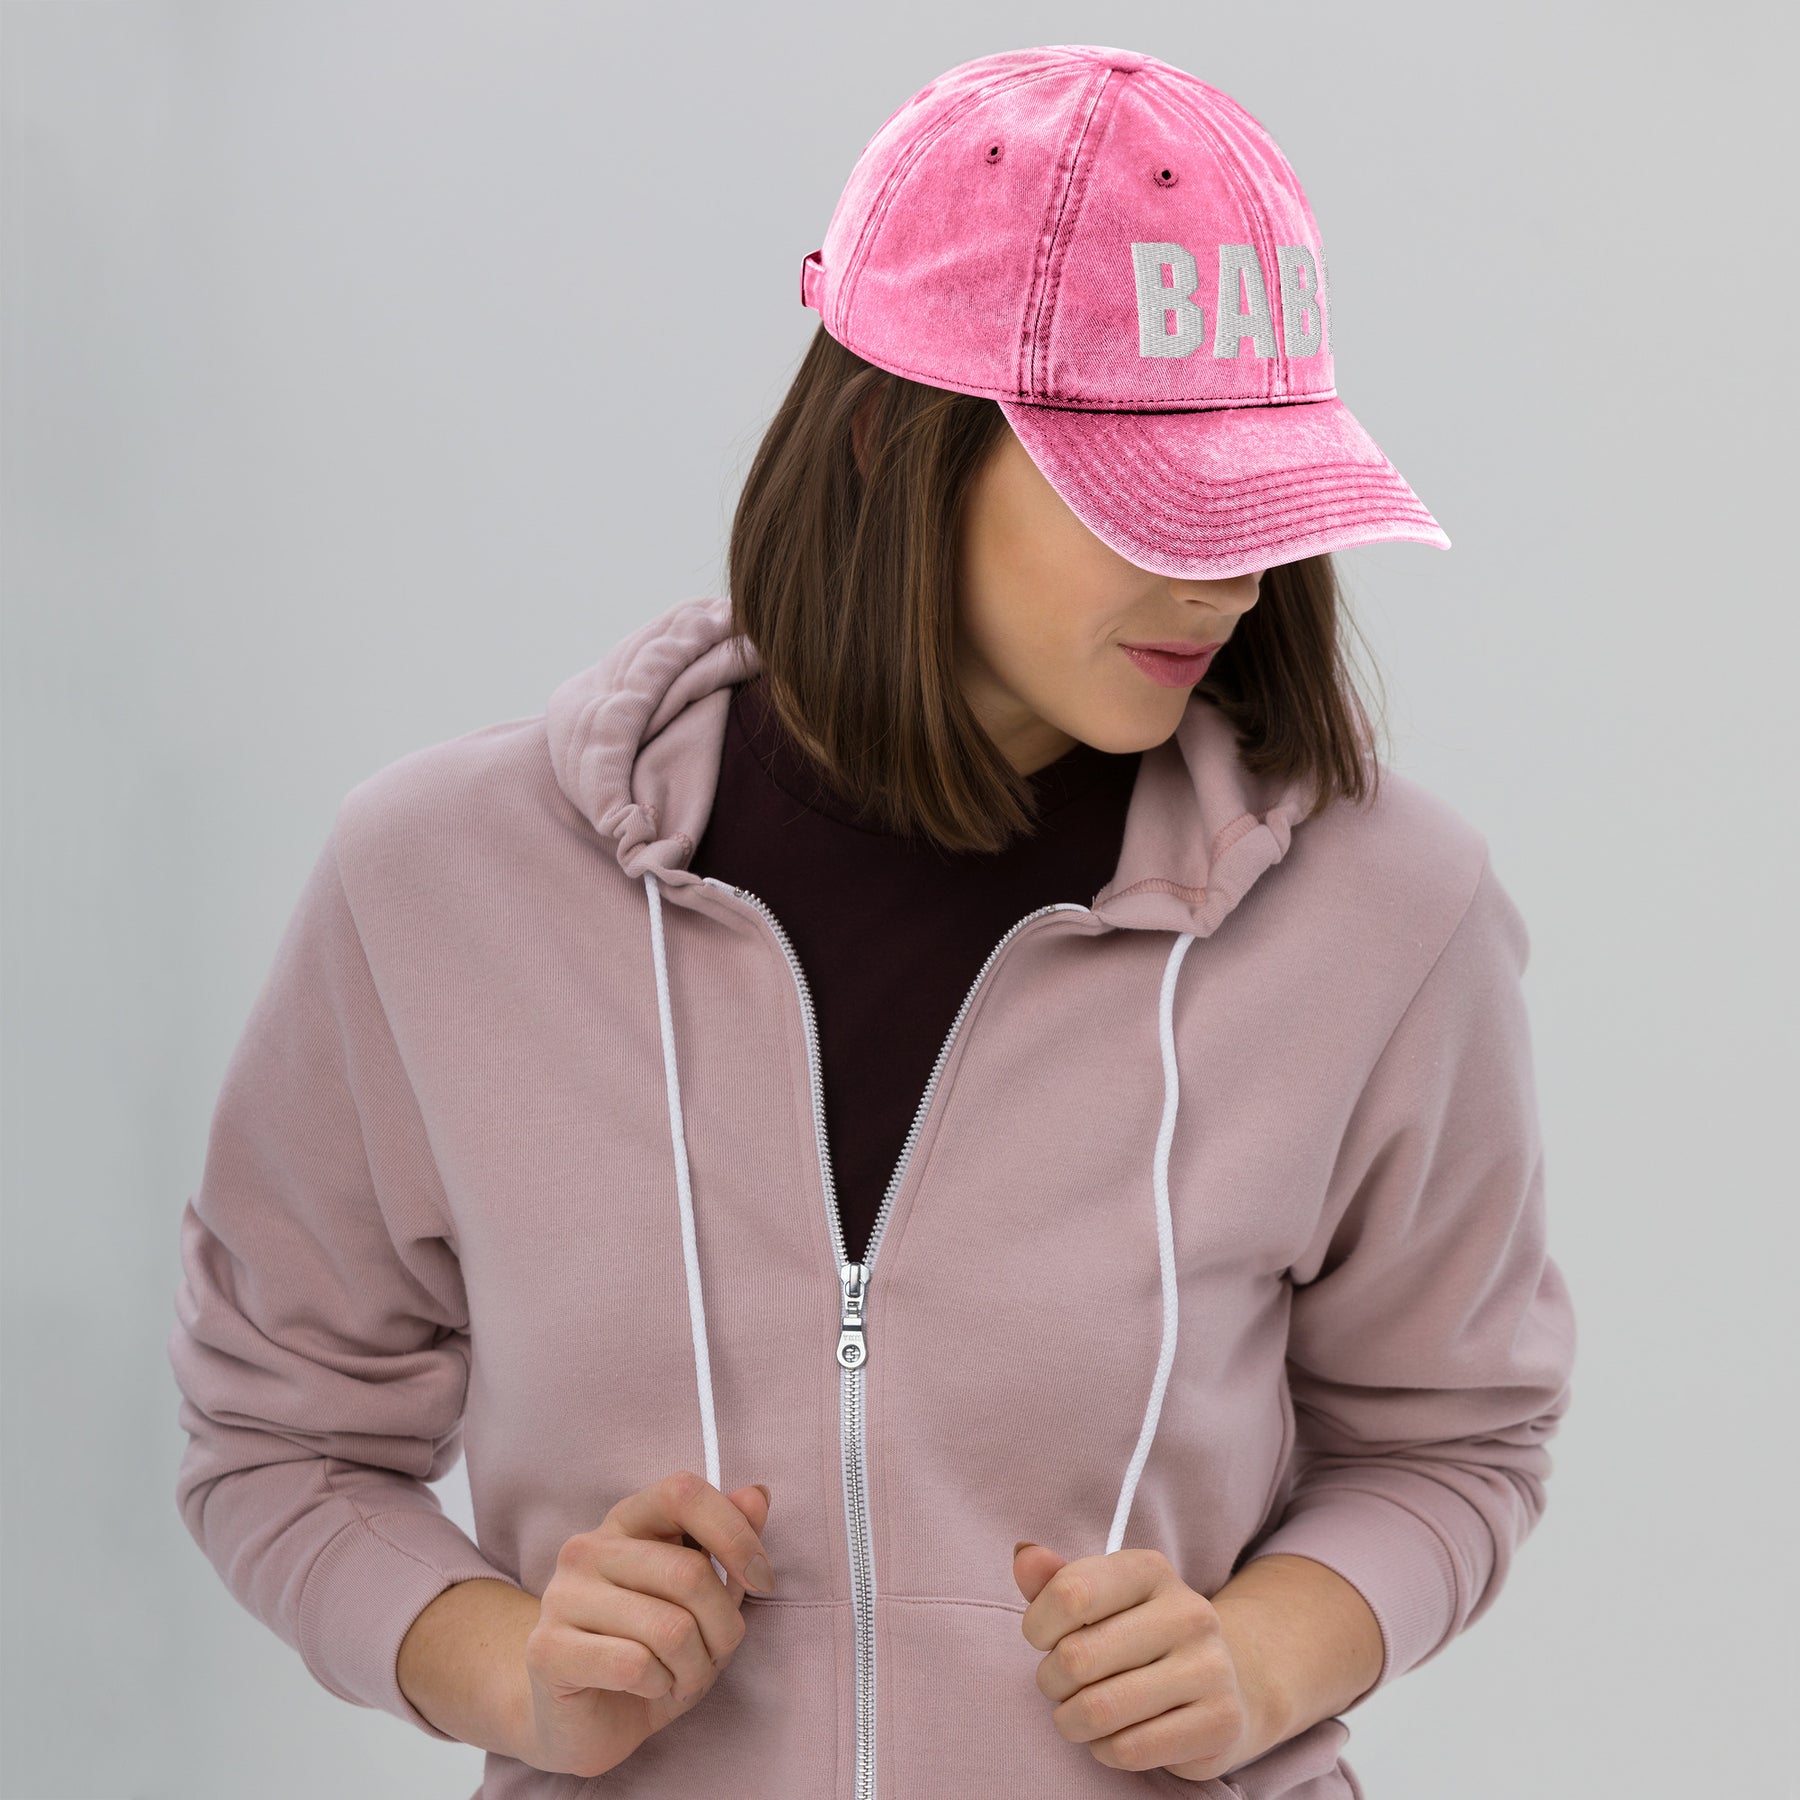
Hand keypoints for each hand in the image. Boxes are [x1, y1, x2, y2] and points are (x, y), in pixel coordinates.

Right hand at [510, 1470, 775, 1777]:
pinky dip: (660, 1686)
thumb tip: (757, 1495)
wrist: (585, 1721)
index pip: (683, 1493)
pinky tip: (649, 1688)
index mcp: (626, 1520)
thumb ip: (728, 1542)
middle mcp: (588, 1547)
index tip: (761, 1580)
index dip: (734, 1534)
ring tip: (681, 1676)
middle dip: (724, 1628)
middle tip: (716, 1654)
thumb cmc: (652, 1651)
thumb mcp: (703, 1599)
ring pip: (671, 1628)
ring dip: (695, 1667)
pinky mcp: (547, 1650)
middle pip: (690, 1572)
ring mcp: (561, 1596)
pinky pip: (635, 1665)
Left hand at [1011, 1541, 1284, 1783]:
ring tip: (1078, 1713)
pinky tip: (1112, 1736)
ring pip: (1100, 1709)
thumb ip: (1055, 1580)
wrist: (1223, 1680)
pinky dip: (1105, 1750)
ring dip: (1071, 1720)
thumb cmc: (1138, 1635)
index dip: (1037, 1625)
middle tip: (1059, 1684)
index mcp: (1152, 1570)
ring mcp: (1210, 1667)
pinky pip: (1130, 1749)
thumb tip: (1024, 1556)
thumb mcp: (1099, 1599)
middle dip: (1051, 1680)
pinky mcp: (1220, 1722)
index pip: (1071, 1593)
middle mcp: (1188, 1612)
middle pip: (1078, 1658)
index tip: (1041, 1638)